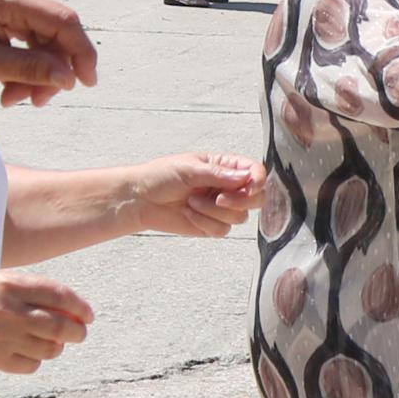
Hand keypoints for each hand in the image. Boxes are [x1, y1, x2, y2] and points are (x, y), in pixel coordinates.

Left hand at [0, 0, 95, 105]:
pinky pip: (34, 39)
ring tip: (14, 98)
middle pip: (58, 33)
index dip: (81, 54)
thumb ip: (31, 70)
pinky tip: (12, 87)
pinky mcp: (11, 8)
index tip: (87, 84)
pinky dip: (28, 65)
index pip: (64, 22)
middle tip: (35, 102)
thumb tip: (69, 78)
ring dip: (38, 73)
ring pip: (48, 41)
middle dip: (51, 71)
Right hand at [0, 267, 92, 374]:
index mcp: (8, 285)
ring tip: (51, 342)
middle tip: (79, 332)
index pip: (60, 296)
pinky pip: (30, 365)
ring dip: (57, 347)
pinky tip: (28, 351)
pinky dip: (36, 360)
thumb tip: (69, 308)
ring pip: (48, 349)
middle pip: (61, 327)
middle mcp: (7, 311)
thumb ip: (29, 289)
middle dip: (77, 332)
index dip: (80, 307)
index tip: (88, 315)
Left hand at [115, 150, 262, 237]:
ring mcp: (221, 208)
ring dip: (213, 212)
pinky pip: (222, 230)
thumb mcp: (189, 169)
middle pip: (257, 199)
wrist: (141, 200)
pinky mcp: (212, 225)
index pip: (255, 173)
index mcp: (225, 167)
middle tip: (219, 199)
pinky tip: (189, 213)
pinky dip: (204, 223)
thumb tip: (245, 178)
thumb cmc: (161, 176)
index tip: (249, 188)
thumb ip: (218, 174)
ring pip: (239, 217)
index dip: (257, 181)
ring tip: (192, 202)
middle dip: (239, 201)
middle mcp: (228, 187)